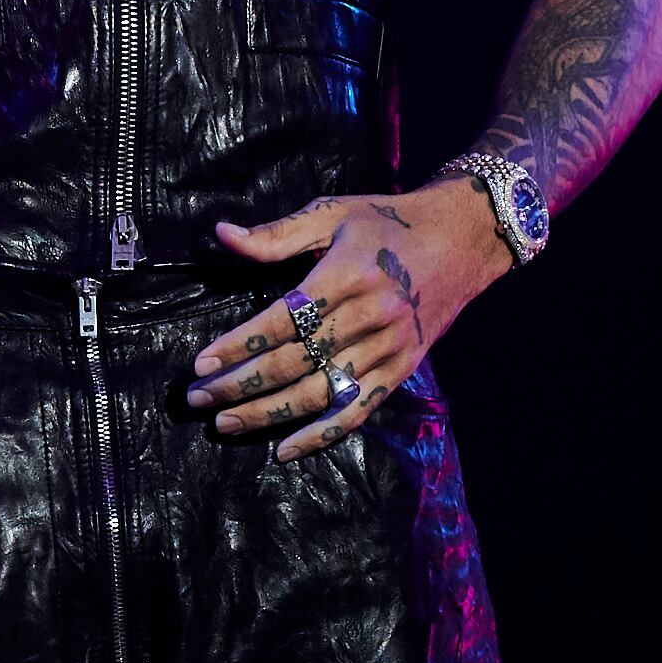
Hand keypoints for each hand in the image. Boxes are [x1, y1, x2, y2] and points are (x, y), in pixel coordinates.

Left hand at [183, 186, 507, 461]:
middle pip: (295, 362)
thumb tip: (222, 234)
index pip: (283, 320)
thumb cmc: (388, 221)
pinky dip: (321, 435)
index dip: (239, 345)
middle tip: (198, 399)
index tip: (201, 364)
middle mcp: (369, 317)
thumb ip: (277, 234)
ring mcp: (388, 349)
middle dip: (241, 384)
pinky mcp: (402, 370)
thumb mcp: (333, 213)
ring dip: (269, 413)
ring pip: (320, 392)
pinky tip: (284, 449)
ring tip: (225, 423)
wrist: (463, 239)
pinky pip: (357, 411)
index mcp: (346, 275)